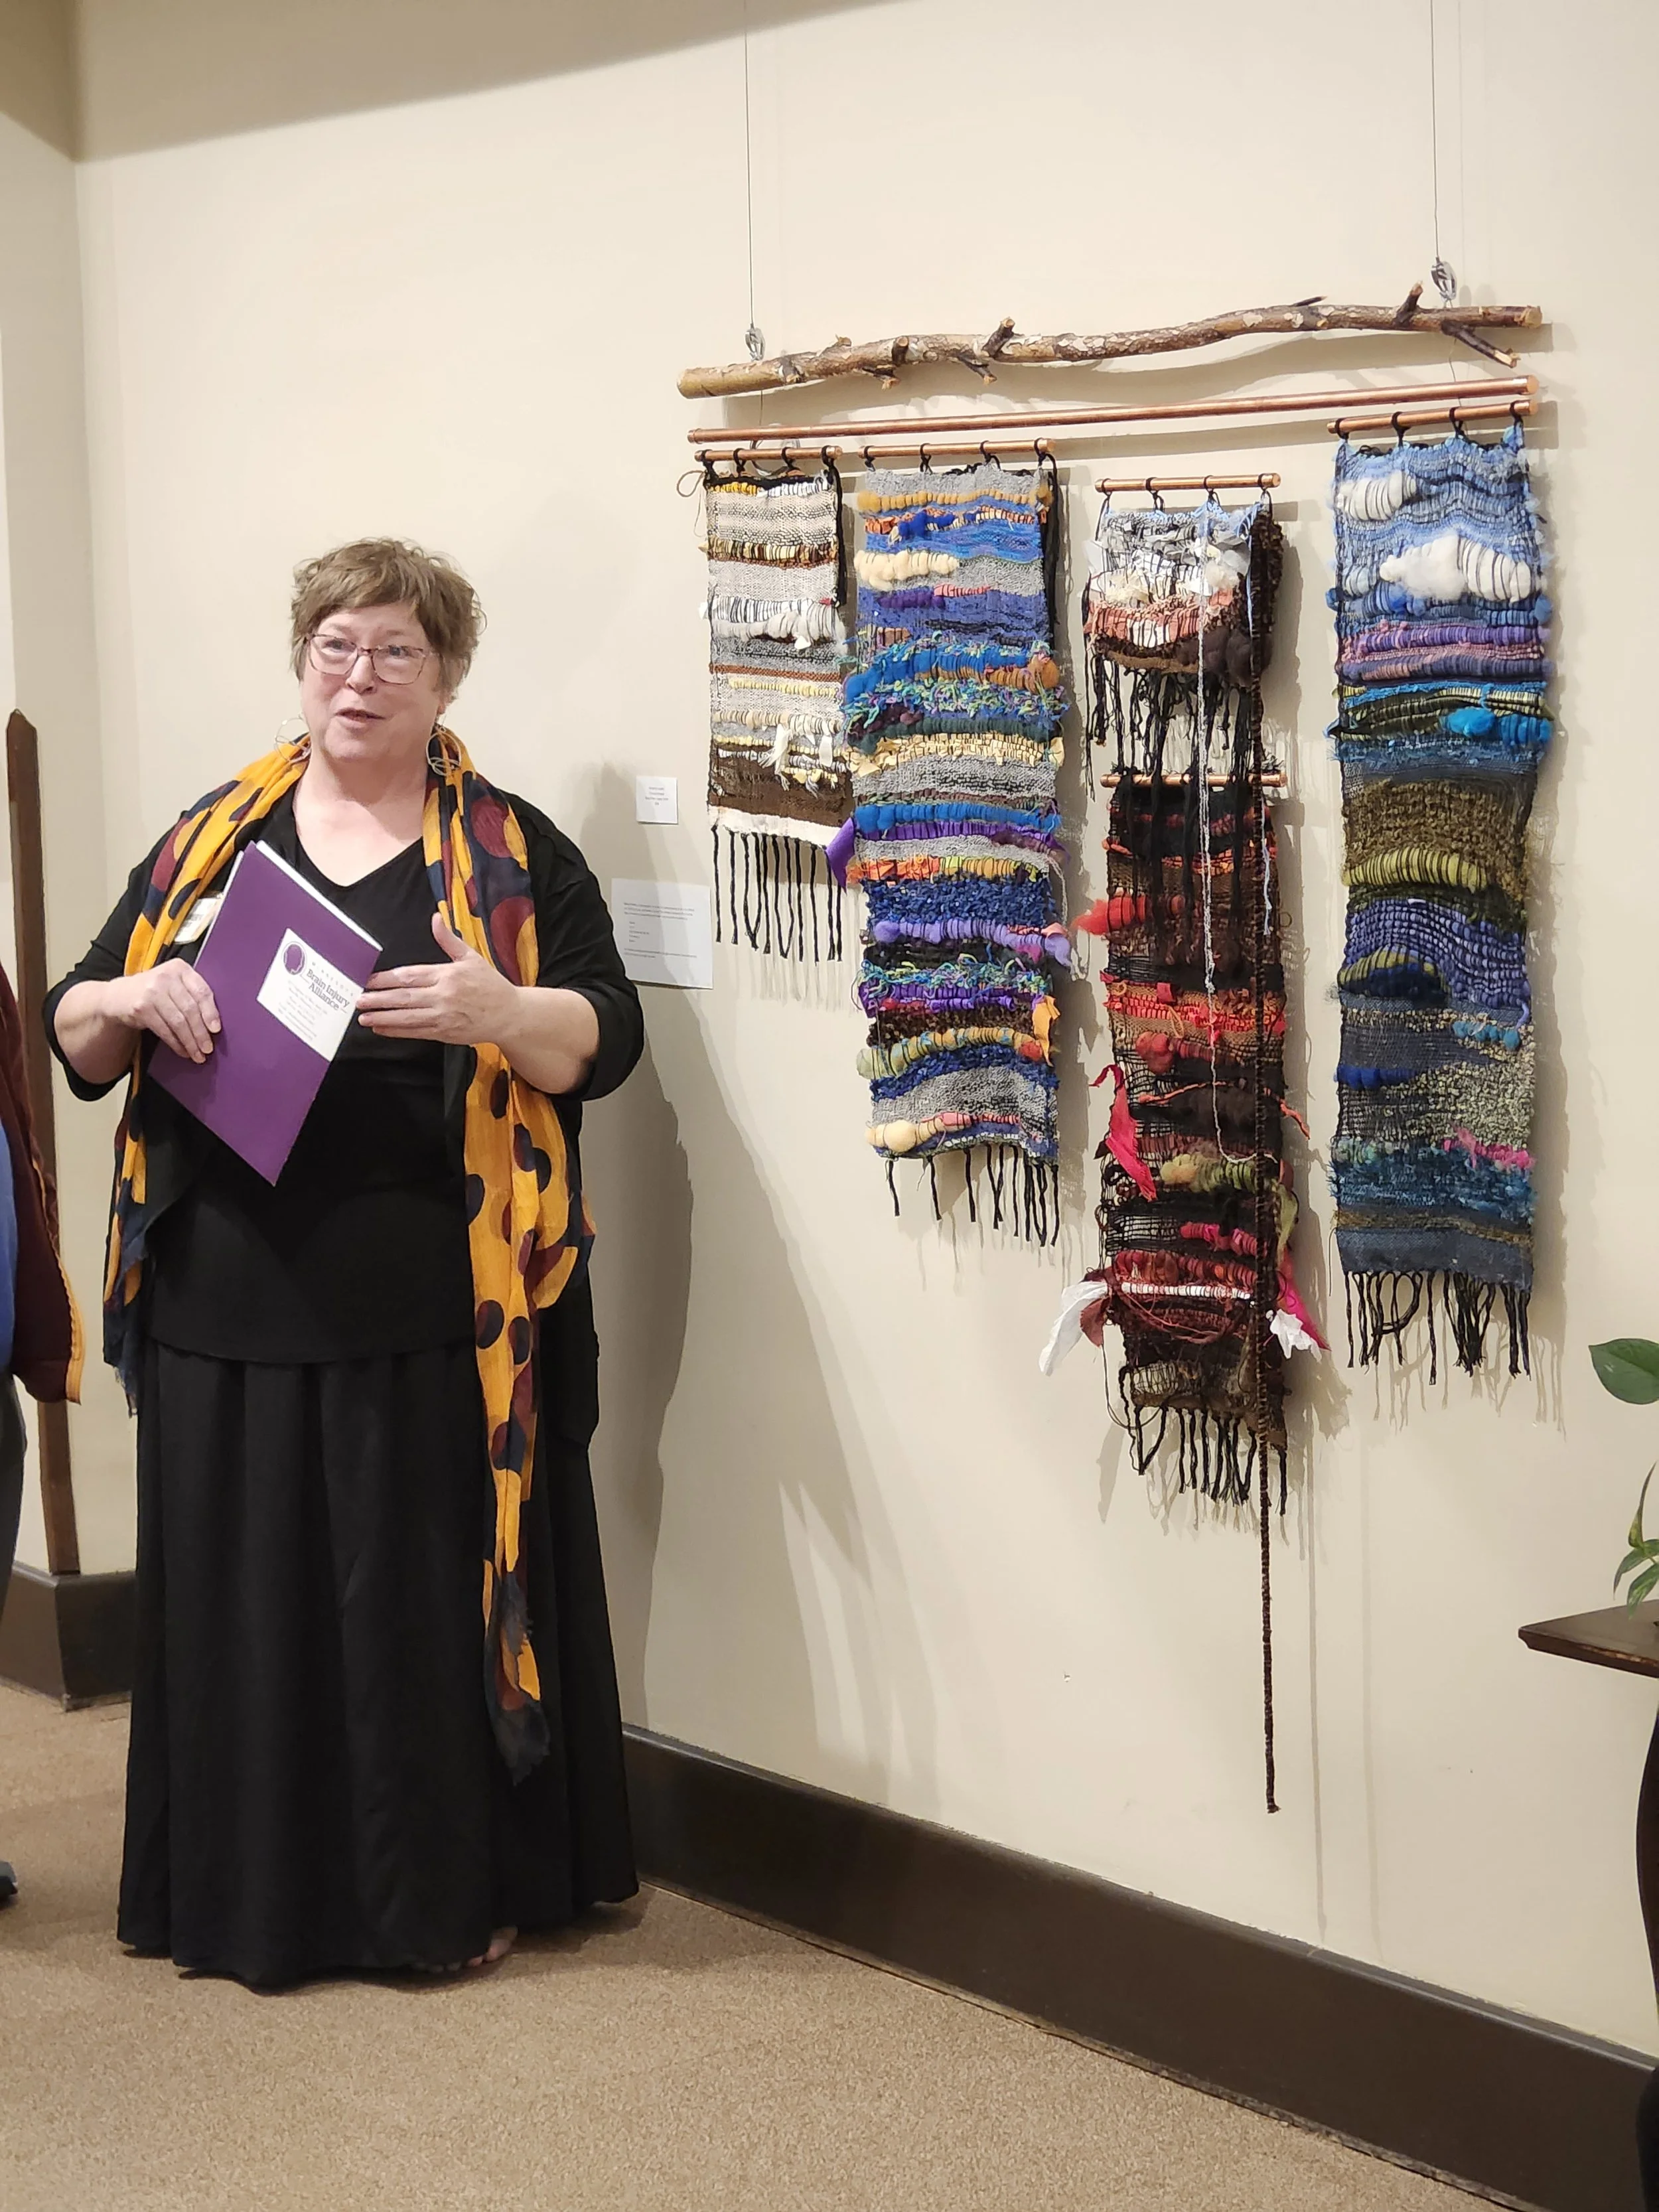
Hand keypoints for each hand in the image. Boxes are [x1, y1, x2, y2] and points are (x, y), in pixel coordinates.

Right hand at [110, 958, 220, 1064]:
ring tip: (197, 1054)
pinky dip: (176, 1043)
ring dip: (190, 1042)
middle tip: (208, 1048)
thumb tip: (213, 1024)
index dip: (211, 1012)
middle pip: (190, 1009)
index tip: (216, 1029)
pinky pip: (164, 1030)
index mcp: (179, 968)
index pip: (201, 992)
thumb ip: (191, 994)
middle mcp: (166, 977)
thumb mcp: (173, 984)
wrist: (117, 995)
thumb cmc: (153, 991)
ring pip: (178, 1022)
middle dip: (201, 1033)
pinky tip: (182, 1050)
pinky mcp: (141, 1008)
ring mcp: (152, 992)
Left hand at [355, 913, 518, 1045]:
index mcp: (447, 975)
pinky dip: (397, 1031)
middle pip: (404, 997)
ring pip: (407, 1017)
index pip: (410, 976)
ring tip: (363, 1016)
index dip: (386, 979)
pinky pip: (416, 1032)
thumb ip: (448, 940)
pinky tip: (381, 1028)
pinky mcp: (445, 1033)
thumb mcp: (471, 958)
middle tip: (359, 1000)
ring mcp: (443, 1017)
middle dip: (378, 999)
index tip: (369, 980)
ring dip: (383, 1017)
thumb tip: (435, 918)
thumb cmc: (491, 986)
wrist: (510, 1015)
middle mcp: (443, 996)